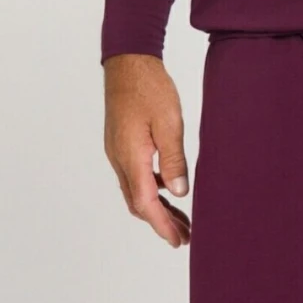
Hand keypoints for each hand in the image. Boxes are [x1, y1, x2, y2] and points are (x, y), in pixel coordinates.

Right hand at [103, 53, 191, 246]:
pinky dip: (150, 189)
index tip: (178, 241)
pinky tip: (167, 187)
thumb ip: (173, 160)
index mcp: (131, 157)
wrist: (127, 61)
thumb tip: (179, 193)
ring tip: (180, 218)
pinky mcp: (120, 143)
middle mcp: (119, 159)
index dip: (163, 225)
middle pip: (138, 203)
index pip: (146, 204)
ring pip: (135, 190)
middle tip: (184, 236)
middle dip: (161, 222)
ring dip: (156, 207)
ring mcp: (117, 151)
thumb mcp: (169, 123)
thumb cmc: (149, 87)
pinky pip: (134, 175)